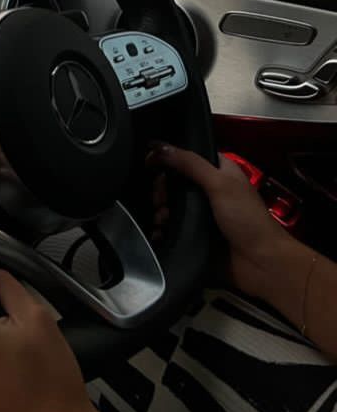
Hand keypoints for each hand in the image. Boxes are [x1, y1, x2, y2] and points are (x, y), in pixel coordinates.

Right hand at [148, 144, 290, 297]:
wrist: (261, 264)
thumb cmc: (246, 219)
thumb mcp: (220, 184)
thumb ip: (190, 164)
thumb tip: (157, 146)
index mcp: (219, 172)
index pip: (187, 157)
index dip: (168, 158)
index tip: (149, 164)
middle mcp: (209, 190)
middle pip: (174, 182)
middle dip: (161, 189)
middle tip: (159, 200)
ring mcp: (201, 215)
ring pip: (171, 206)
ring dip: (160, 211)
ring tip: (160, 220)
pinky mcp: (196, 236)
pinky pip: (172, 228)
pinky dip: (161, 229)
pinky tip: (157, 233)